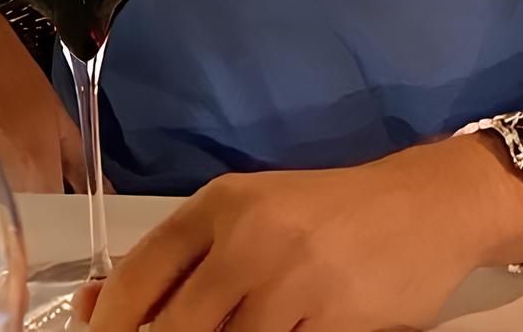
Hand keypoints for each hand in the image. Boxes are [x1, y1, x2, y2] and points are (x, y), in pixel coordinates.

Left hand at [73, 135, 522, 331]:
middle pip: (173, 330)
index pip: (137, 277)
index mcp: (221, 203)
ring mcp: (292, 282)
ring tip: (258, 320)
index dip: (107, 324)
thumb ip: (184, 259)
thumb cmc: (330, 212)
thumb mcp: (253, 214)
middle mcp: (249, 237)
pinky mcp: (333, 322)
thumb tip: (95, 304)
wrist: (427, 203)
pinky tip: (294, 328)